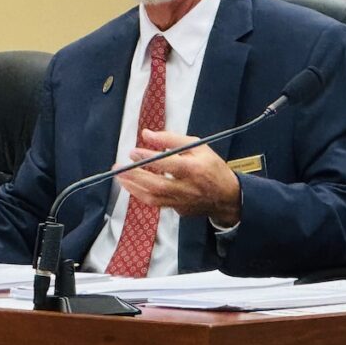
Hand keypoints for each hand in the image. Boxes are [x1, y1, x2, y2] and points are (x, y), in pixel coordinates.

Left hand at [116, 129, 240, 226]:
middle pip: (156, 184)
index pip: (167, 164)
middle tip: (118, 167)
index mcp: (193, 168)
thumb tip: (147, 134)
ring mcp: (182, 201)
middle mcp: (187, 187)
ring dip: (133, 187)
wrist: (227, 196)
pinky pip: (156, 203)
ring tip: (119, 177)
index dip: (148, 158)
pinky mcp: (178, 210)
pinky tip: (132, 186)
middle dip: (134, 176)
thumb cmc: (211, 167)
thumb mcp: (197, 146)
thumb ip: (171, 138)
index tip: (132, 152)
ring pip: (153, 198)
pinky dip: (141, 195)